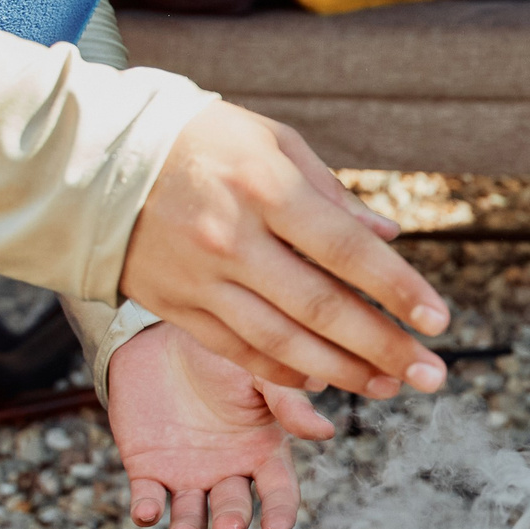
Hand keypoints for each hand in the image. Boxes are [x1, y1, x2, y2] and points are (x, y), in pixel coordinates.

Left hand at [106, 319, 335, 528]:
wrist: (159, 337)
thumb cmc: (220, 354)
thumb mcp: (257, 372)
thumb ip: (287, 402)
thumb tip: (325, 432)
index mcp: (262, 450)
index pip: (279, 491)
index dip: (281, 511)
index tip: (277, 528)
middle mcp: (228, 470)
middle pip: (234, 507)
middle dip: (232, 519)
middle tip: (229, 527)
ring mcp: (188, 474)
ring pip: (192, 514)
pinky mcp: (147, 470)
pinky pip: (148, 498)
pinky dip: (147, 511)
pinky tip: (147, 512)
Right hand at [121, 102, 450, 393]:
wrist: (90, 160)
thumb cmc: (196, 141)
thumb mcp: (269, 142)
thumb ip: (330, 193)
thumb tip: (387, 233)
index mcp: (264, 188)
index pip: (346, 250)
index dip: (398, 289)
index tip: (439, 320)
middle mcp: (232, 240)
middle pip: (322, 309)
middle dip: (384, 348)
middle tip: (431, 375)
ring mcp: (200, 281)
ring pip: (283, 343)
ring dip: (345, 372)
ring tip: (390, 387)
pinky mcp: (176, 307)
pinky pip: (241, 352)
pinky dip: (287, 372)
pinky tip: (326, 380)